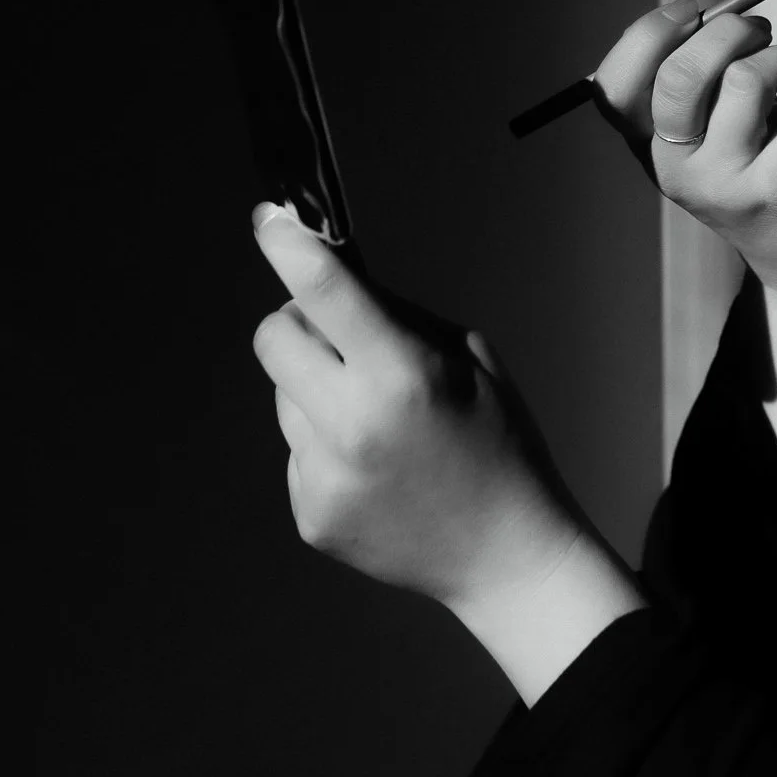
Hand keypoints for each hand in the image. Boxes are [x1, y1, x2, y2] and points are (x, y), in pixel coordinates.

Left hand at [246, 203, 588, 612]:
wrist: (507, 556)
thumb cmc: (501, 444)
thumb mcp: (469, 360)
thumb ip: (398, 319)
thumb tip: (334, 279)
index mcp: (401, 376)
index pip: (322, 290)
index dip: (287, 244)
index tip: (269, 220)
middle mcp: (351, 425)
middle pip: (273, 337)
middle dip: (298, 323)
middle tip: (339, 337)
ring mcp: (324, 477)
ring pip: (283, 396)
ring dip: (315, 390)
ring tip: (377, 423)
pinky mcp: (310, 514)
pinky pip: (296, 450)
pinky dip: (324, 445)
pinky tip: (374, 469)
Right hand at [590, 0, 776, 295]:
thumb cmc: (755, 177)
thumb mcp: (707, 141)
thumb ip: (694, 85)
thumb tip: (710, 14)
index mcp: (650, 151)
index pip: (614, 88)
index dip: (647, 34)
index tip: (690, 11)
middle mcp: (678, 171)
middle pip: (680, 74)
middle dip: (728, 30)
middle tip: (761, 32)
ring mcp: (731, 183)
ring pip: (746, 79)